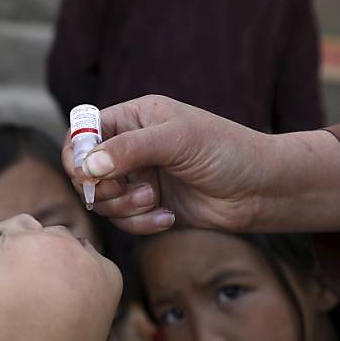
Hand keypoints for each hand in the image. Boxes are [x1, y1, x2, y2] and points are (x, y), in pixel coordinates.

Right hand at [63, 95, 339, 234]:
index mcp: (135, 117)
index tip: (87, 175)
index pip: (84, 131)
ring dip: (124, 207)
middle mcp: (132, 146)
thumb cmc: (226, 151)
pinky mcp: (151, 206)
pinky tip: (168, 218)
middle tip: (127, 191)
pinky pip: (125, 221)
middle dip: (104, 187)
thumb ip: (129, 149)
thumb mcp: (177, 140)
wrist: (262, 189)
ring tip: (156, 202)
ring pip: (103, 200)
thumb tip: (86, 166)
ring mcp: (140, 177)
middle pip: (86, 171)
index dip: (77, 154)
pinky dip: (141, 224)